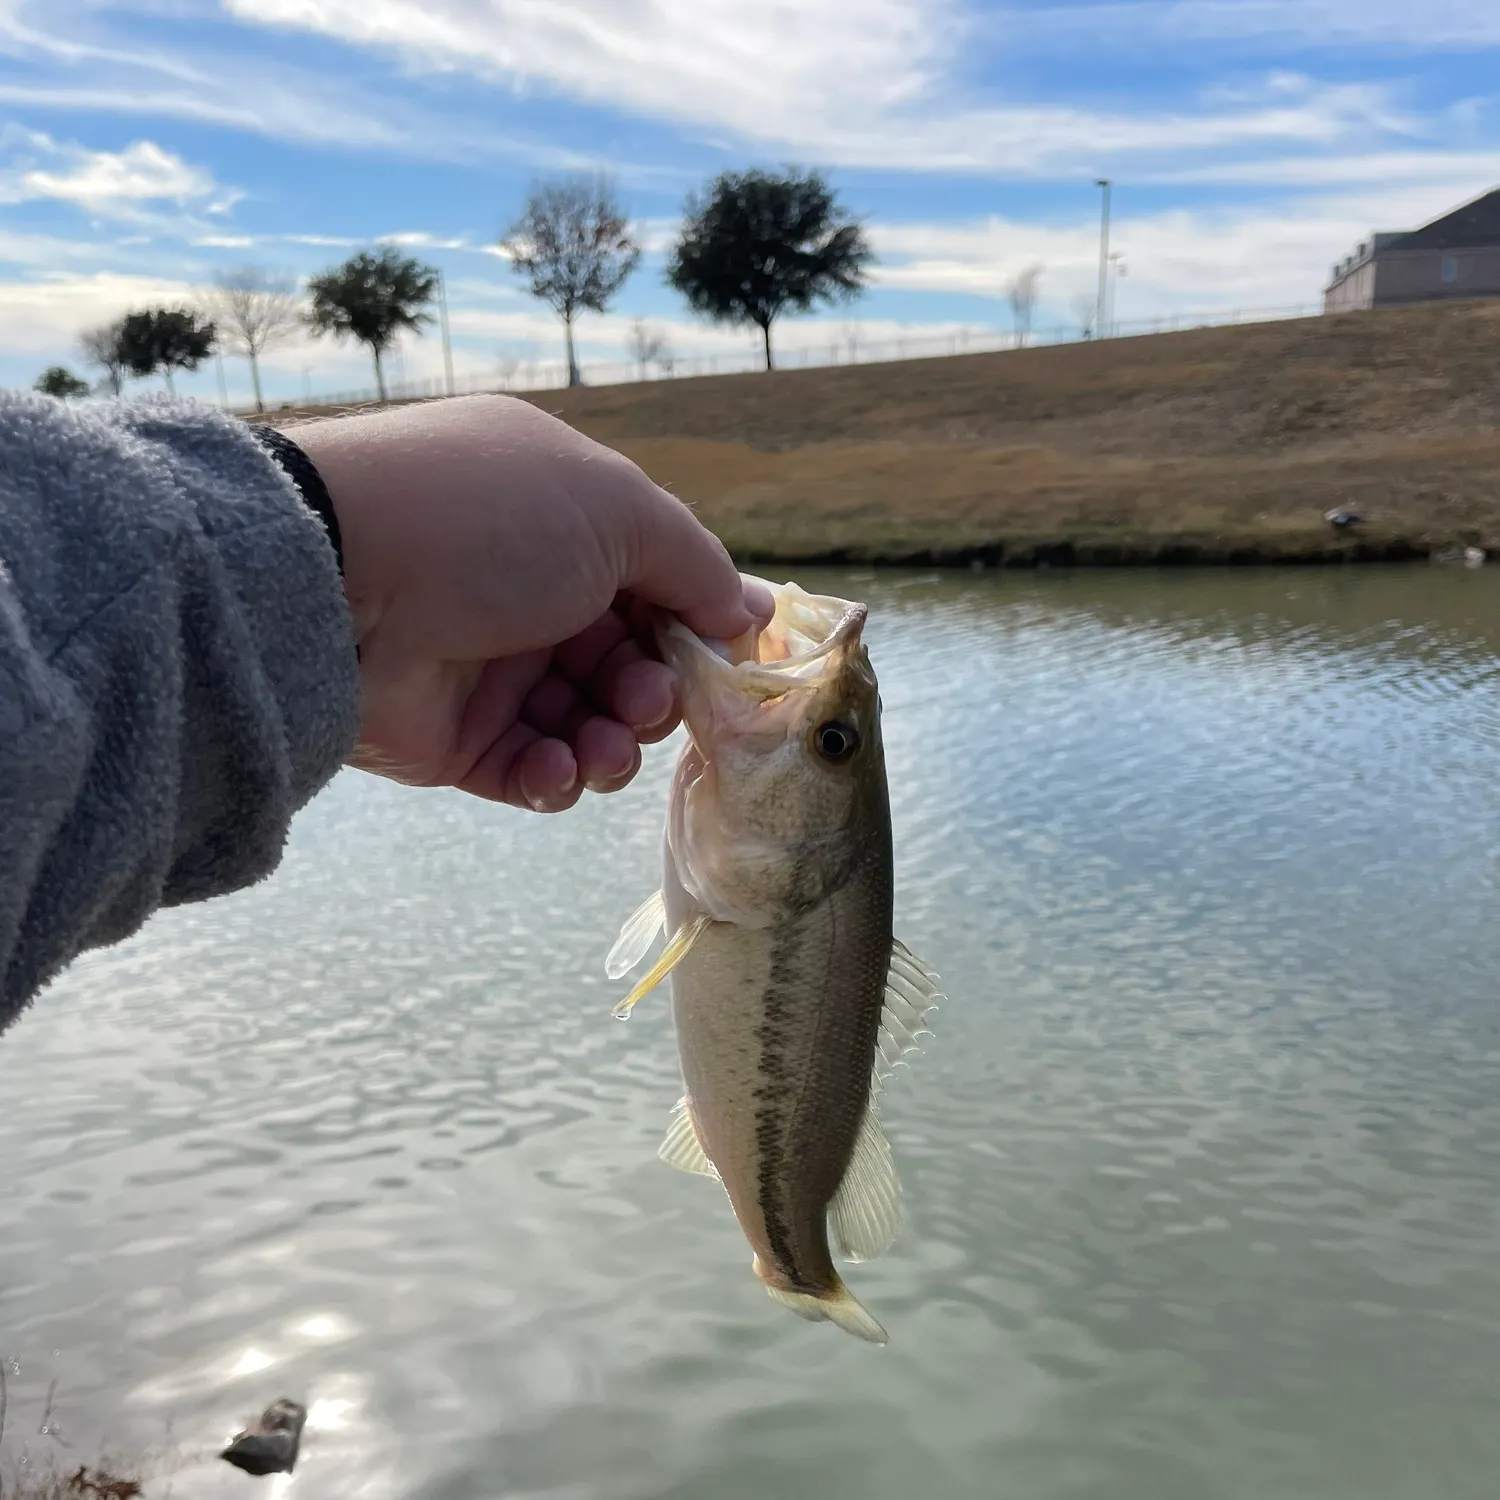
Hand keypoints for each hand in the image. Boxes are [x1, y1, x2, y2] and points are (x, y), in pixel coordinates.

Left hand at [290, 394, 770, 811]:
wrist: (339, 579)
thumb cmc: (488, 522)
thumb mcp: (618, 511)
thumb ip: (697, 565)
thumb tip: (750, 610)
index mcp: (568, 522)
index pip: (659, 583)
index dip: (700, 624)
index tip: (733, 660)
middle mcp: (533, 593)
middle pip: (634, 664)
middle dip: (657, 691)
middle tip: (649, 699)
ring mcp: (493, 667)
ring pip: (593, 725)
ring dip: (617, 744)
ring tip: (606, 745)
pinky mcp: (457, 739)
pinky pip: (534, 771)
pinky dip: (559, 776)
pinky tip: (558, 766)